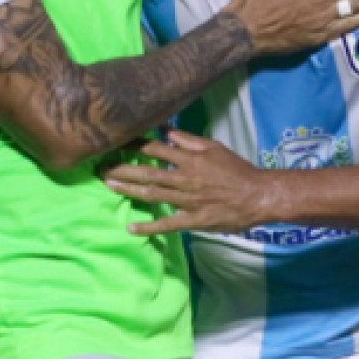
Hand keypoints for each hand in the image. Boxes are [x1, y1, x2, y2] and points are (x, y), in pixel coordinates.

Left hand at [104, 131, 275, 234]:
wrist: (258, 196)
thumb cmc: (237, 170)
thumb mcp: (214, 148)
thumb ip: (189, 140)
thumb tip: (166, 130)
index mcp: (190, 160)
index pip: (156, 149)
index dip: (134, 145)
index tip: (116, 142)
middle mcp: (185, 179)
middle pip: (147, 172)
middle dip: (122, 168)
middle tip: (100, 166)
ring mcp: (187, 201)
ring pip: (153, 194)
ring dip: (128, 189)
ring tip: (107, 185)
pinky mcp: (193, 220)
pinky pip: (167, 224)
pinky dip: (149, 227)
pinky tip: (131, 228)